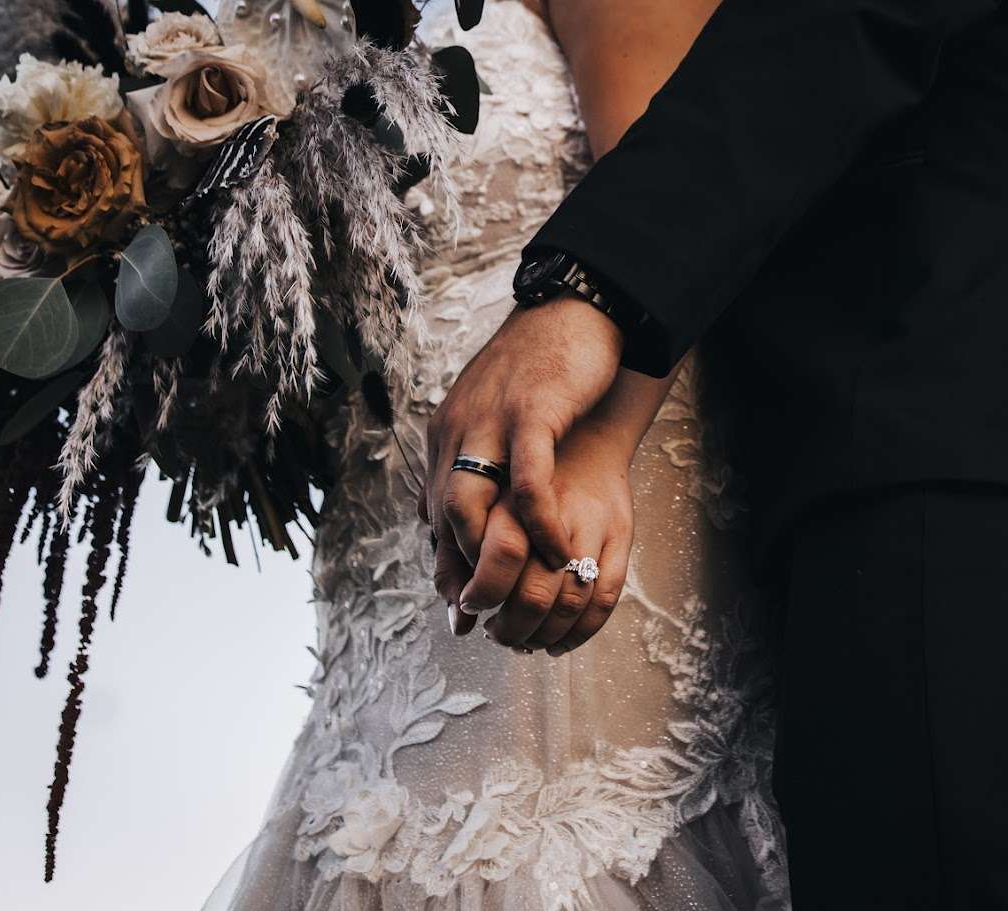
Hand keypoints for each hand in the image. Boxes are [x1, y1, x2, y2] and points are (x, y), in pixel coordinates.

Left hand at [423, 297, 622, 579]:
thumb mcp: (494, 414)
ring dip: (496, 555)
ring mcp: (492, 419)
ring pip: (472, 503)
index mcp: (447, 432)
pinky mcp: (532, 412)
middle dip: (463, 571)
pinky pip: (529, 482)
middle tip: (488, 612)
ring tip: (524, 588)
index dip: (447, 563)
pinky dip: (540, 524)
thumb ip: (478, 459)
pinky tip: (560, 550)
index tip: (461, 606)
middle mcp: (458, 427)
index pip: (435, 511)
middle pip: (445, 514)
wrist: (573, 306)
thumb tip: (463, 512)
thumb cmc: (541, 367)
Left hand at [446, 429, 635, 655]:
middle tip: (497, 634)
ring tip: (526, 641)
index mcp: (507, 490)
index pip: (490, 555)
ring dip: (543, 634)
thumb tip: (452, 611)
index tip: (470, 608)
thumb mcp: (483, 492)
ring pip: (567, 601)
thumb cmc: (527, 466)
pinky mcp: (621, 532)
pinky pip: (604, 596)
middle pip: (530, 591)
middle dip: (509, 627)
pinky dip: (580, 631)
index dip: (477, 594)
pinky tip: (560, 641)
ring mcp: (591, 521)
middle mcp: (552, 507)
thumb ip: (459, 542)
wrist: (588, 424)